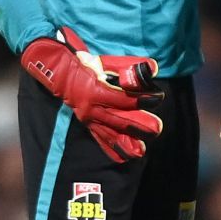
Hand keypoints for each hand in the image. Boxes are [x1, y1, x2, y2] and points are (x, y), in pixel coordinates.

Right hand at [20, 27, 161, 163]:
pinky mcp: (88, 125)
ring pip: (110, 134)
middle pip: (119, 120)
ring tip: (142, 150)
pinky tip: (124, 158)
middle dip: (139, 126)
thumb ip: (129, 66)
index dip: (142, 99)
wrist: (63, 75)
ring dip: (127, 143)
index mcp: (96, 91)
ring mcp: (89, 119)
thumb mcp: (108, 62)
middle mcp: (92, 108)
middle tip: (156, 128)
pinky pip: (100, 140)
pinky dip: (112, 149)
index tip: (157, 98)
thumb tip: (151, 68)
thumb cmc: (88, 66)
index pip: (124, 99)